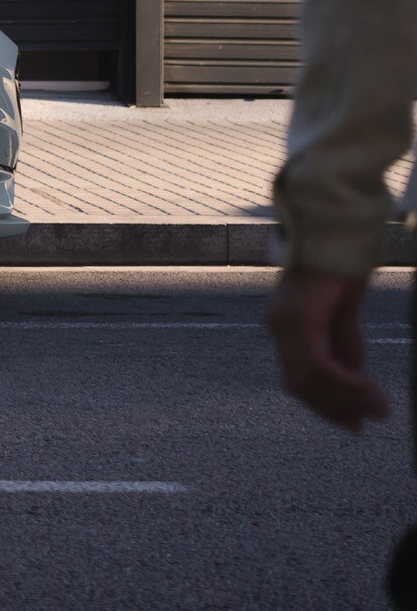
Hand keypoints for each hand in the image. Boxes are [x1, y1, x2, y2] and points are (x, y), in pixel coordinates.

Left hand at [267, 268, 390, 431]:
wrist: (338, 231)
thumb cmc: (341, 267)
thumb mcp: (344, 315)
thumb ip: (343, 344)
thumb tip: (353, 379)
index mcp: (285, 328)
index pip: (297, 380)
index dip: (324, 406)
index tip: (353, 424)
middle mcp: (278, 327)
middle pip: (298, 386)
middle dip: (333, 409)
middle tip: (366, 423)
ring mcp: (285, 322)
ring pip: (308, 379)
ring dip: (345, 399)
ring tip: (379, 407)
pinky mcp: (300, 316)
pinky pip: (319, 364)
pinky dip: (345, 381)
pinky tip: (369, 388)